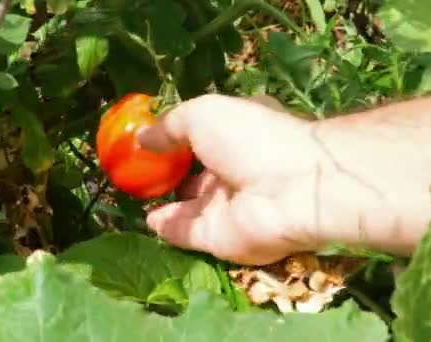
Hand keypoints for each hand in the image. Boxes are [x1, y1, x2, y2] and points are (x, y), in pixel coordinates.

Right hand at [137, 94, 332, 264]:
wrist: (292, 190)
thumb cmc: (250, 139)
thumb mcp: (203, 115)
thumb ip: (170, 126)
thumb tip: (141, 137)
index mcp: (239, 134)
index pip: (207, 136)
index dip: (180, 138)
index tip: (151, 140)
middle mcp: (236, 170)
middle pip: (199, 175)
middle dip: (172, 175)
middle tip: (139, 174)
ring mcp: (231, 206)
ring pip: (192, 207)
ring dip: (168, 204)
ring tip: (138, 198)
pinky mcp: (223, 237)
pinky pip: (189, 232)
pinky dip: (170, 228)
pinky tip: (148, 222)